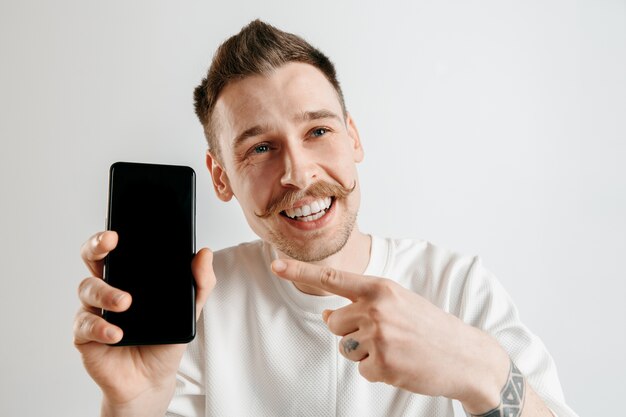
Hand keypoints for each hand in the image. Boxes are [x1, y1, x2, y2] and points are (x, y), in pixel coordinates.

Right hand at [74, 231, 215, 415]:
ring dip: (105, 292)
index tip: (118, 230)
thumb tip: (204, 253)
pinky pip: (84, 324)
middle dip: (96, 246)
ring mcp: (94, 309)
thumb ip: (200, 283)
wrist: (152, 379)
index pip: (118, 247)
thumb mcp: (189, 310)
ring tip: (125, 302)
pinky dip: (100, 326)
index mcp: (130, 275)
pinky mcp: (85, 335)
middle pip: (93, 257)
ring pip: (87, 288)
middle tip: (110, 244)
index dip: (112, 234)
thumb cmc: (165, 338)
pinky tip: (116, 333)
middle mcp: (108, 287)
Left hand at [271, 259, 510, 413]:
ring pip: (345, 347)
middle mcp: (376, 309)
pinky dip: (377, 370)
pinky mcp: (382, 366)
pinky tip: (400, 364)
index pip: (332, 277)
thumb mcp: (398, 302)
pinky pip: (362, 369)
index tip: (276, 266)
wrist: (465, 356)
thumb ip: (362, 302)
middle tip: (383, 334)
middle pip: (334, 322)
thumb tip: (327, 313)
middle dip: (349, 330)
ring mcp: (378, 338)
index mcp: (380, 288)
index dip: (300, 272)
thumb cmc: (430, 326)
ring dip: (364, 351)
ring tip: (395, 348)